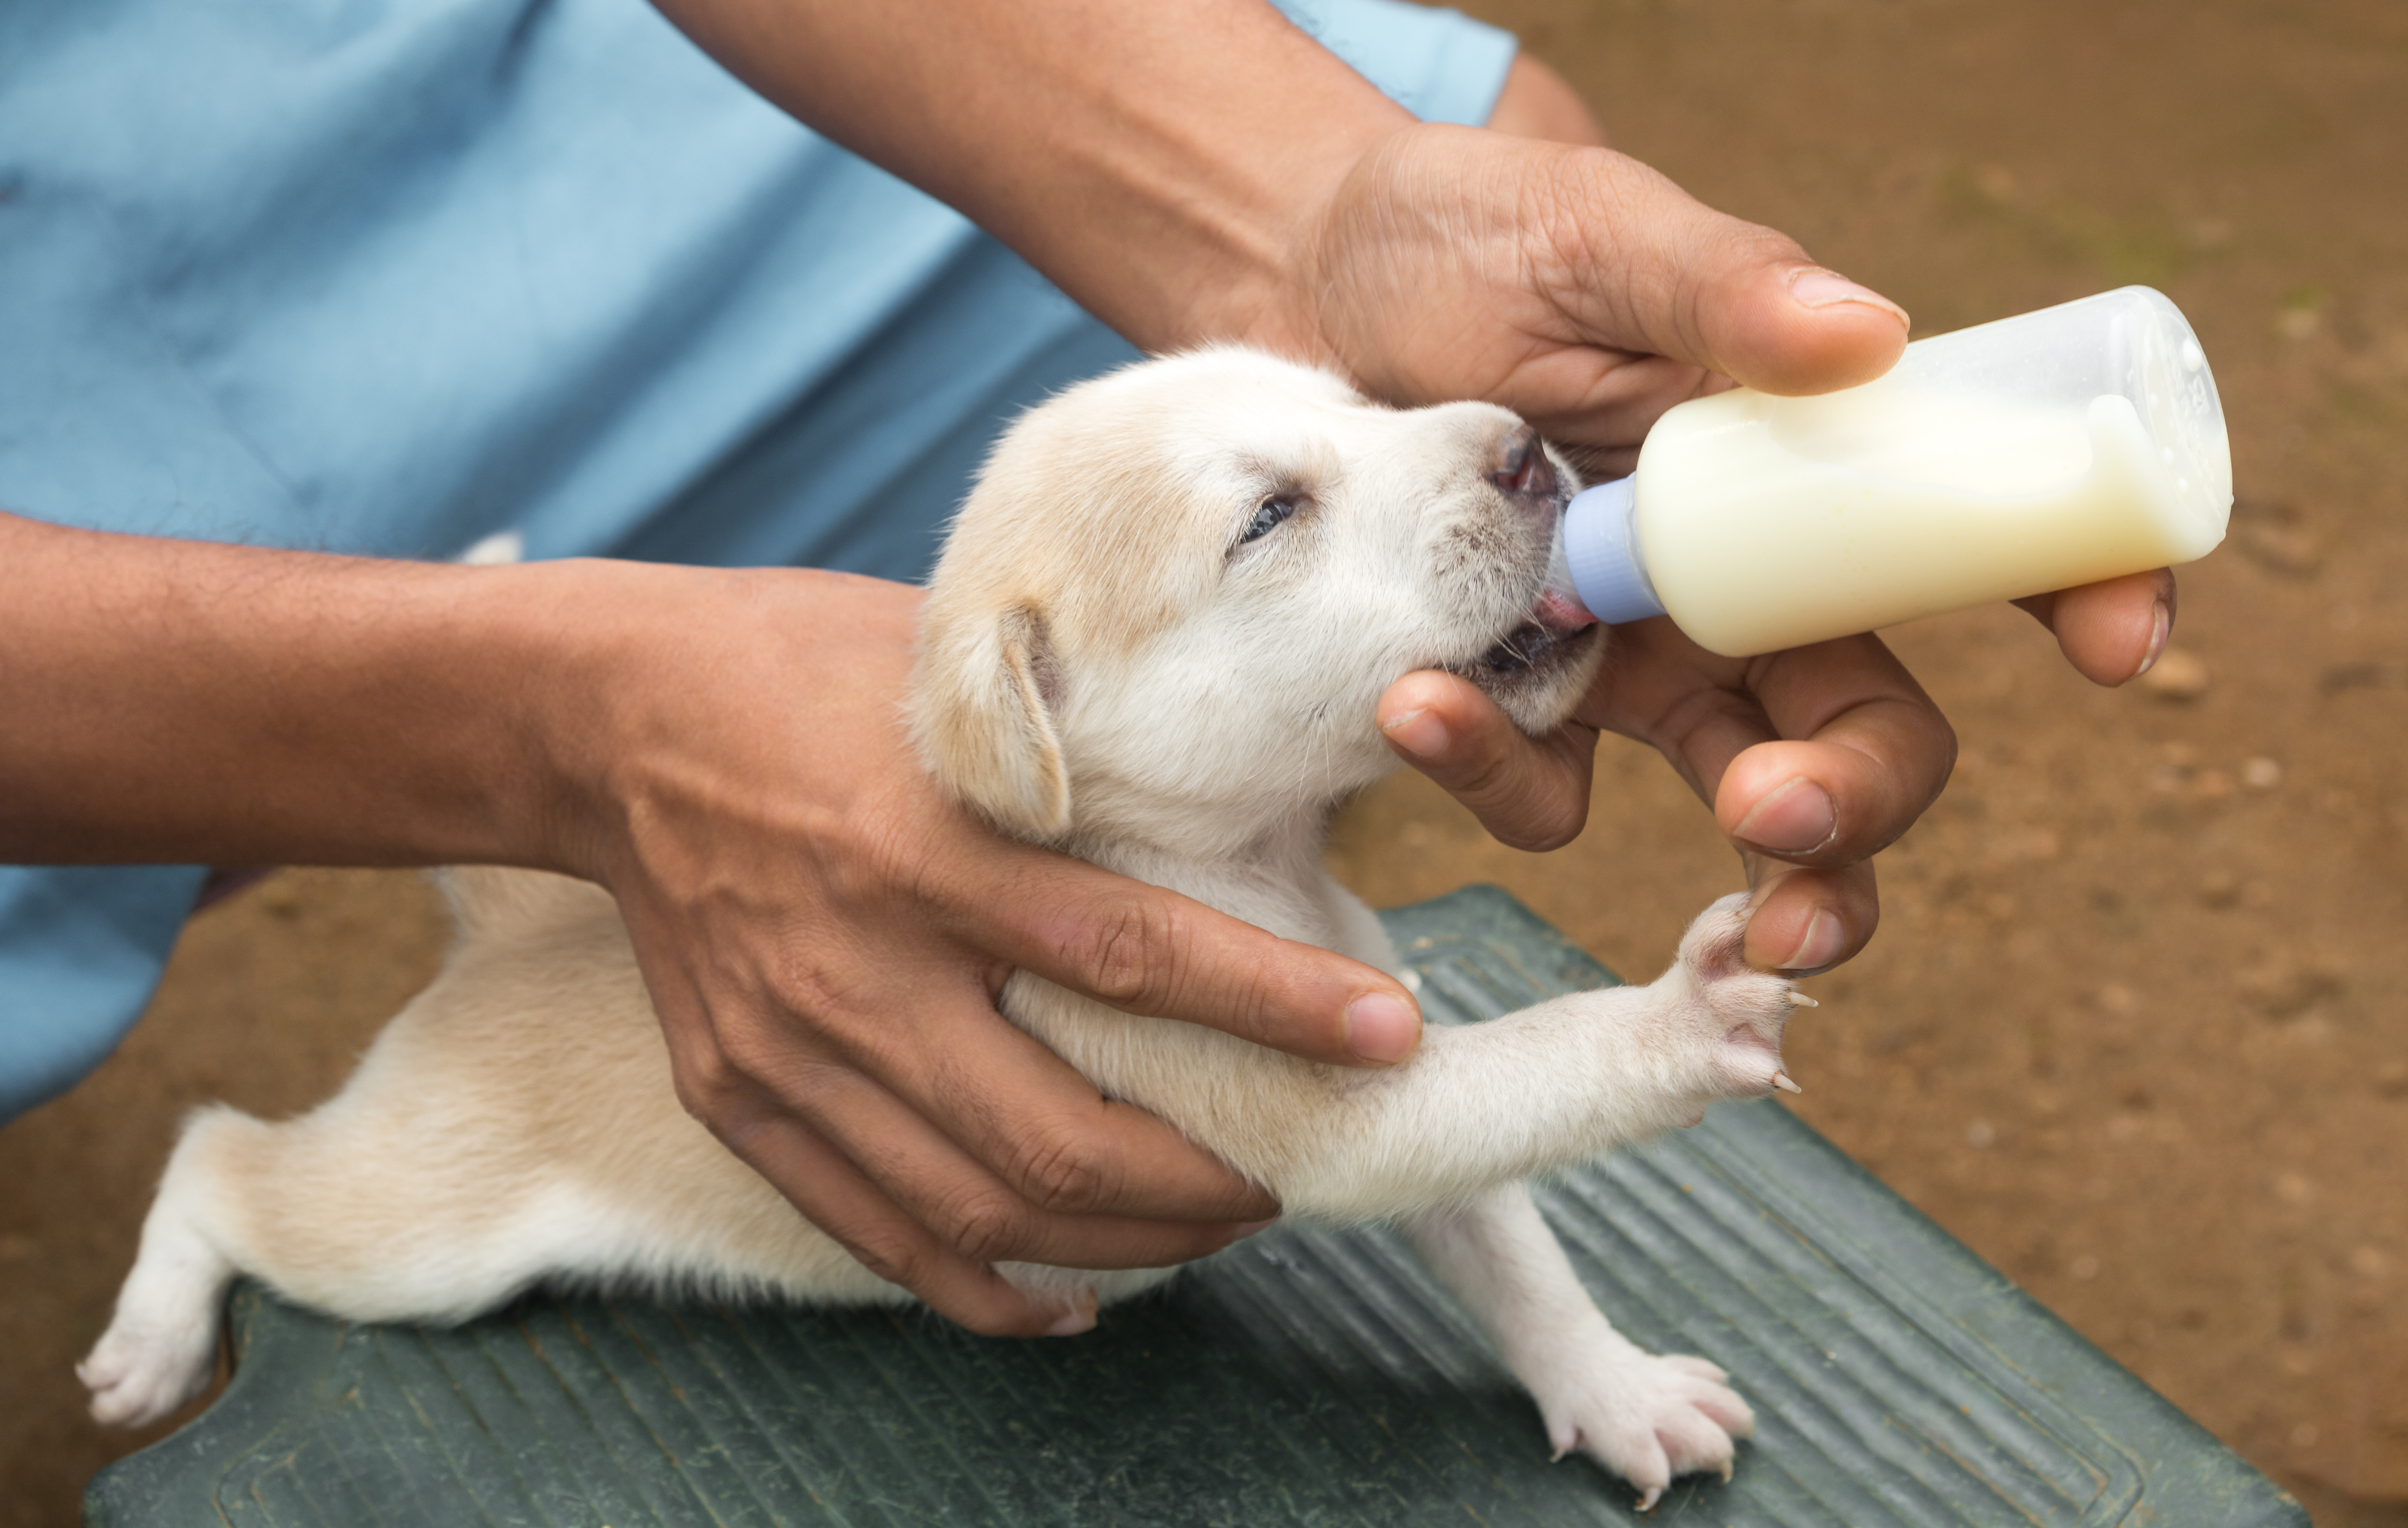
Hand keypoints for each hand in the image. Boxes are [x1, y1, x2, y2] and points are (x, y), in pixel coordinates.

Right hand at [540, 566, 1422, 1334]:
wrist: (611, 717)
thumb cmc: (808, 670)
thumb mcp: (957, 680)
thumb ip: (1081, 757)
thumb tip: (1246, 802)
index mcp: (923, 843)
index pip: (1129, 951)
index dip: (1272, 1004)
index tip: (1383, 1034)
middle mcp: (853, 965)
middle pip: (1054, 1139)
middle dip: (1203, 1184)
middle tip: (1290, 1172)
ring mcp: (786, 1050)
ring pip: (975, 1212)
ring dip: (1119, 1246)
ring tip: (1211, 1230)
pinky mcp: (738, 1097)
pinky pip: (876, 1234)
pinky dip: (986, 1289)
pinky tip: (1073, 1296)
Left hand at [1279, 110, 2174, 971]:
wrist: (1306, 286)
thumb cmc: (1474, 241)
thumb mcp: (1597, 240)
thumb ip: (1719, 285)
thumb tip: (1865, 334)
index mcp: (1805, 473)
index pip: (1976, 548)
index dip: (2079, 591)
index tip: (2119, 644)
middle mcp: (1743, 589)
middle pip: (1869, 734)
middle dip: (1862, 809)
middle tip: (1788, 822)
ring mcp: (1634, 658)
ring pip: (1744, 804)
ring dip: (1735, 859)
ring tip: (1659, 827)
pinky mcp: (1516, 696)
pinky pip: (1542, 791)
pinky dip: (1491, 771)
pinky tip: (1415, 702)